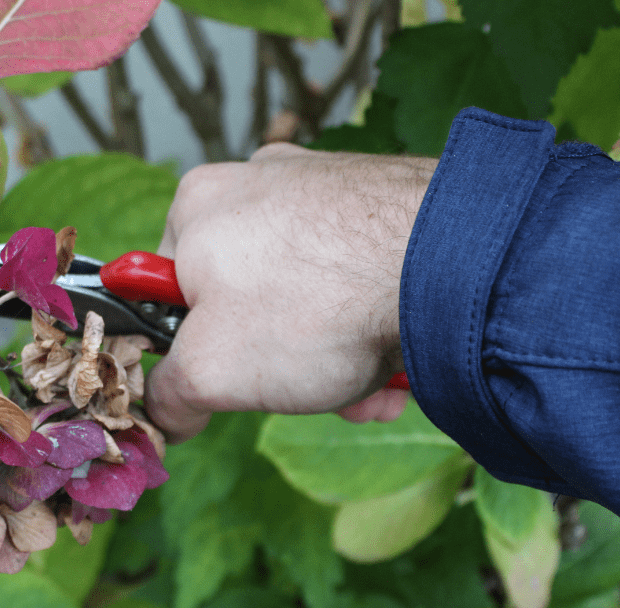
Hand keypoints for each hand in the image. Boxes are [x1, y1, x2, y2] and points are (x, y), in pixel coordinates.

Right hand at [144, 143, 436, 443]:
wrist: (452, 265)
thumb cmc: (317, 306)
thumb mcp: (209, 372)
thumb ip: (169, 396)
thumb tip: (166, 414)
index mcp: (197, 205)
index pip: (167, 291)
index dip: (193, 350)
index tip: (227, 381)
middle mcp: (257, 182)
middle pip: (245, 299)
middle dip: (279, 365)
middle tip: (309, 393)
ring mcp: (325, 186)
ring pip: (309, 297)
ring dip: (332, 358)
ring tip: (367, 389)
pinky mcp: (384, 201)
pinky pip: (359, 278)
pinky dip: (371, 326)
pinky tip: (397, 361)